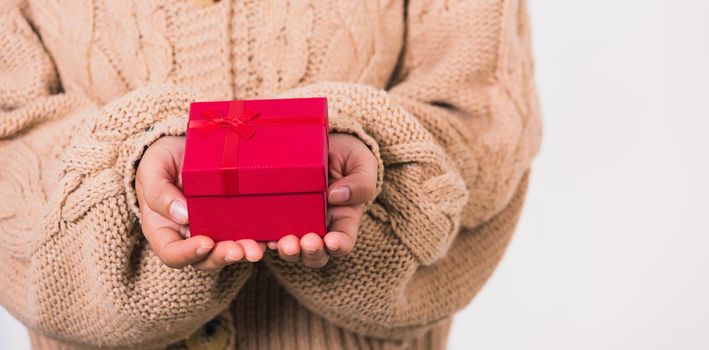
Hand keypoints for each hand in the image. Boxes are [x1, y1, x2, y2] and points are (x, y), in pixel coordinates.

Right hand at [136, 136, 265, 269]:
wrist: (185, 146)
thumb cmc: (162, 159)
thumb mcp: (153, 169)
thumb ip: (158, 192)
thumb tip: (182, 215)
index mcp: (164, 230)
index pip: (172, 253)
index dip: (188, 254)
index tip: (205, 243)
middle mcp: (190, 237)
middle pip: (205, 259)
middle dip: (224, 257)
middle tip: (240, 250)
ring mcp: (215, 230)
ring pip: (229, 251)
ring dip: (245, 251)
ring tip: (258, 248)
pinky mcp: (236, 220)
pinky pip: (249, 234)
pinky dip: (262, 238)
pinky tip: (275, 237)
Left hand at [266, 133, 377, 267]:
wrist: (322, 142)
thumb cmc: (347, 155)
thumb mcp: (362, 164)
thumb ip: (360, 182)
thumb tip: (336, 196)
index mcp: (344, 219)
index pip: (344, 241)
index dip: (339, 245)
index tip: (333, 242)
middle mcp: (319, 227)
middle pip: (316, 253)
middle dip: (311, 252)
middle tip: (306, 243)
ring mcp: (295, 222)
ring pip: (292, 249)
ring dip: (288, 250)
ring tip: (283, 243)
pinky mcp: (274, 214)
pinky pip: (266, 233)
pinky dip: (263, 240)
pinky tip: (260, 239)